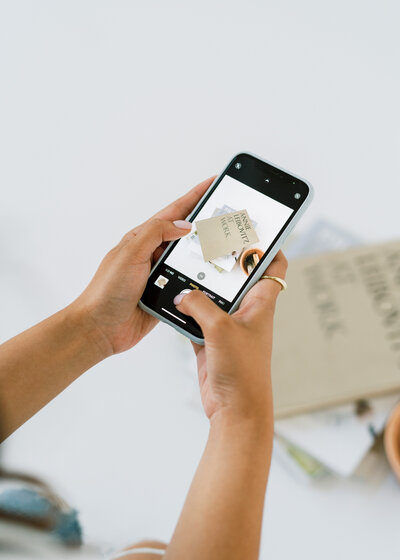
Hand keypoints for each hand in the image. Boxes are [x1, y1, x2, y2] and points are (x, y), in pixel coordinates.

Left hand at [70, 177, 214, 355]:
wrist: (101, 327)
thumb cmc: (107, 290)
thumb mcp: (131, 253)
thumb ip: (156, 234)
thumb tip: (183, 225)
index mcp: (142, 239)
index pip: (174, 212)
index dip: (194, 197)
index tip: (211, 184)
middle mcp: (152, 254)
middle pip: (185, 234)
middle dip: (205, 222)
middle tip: (226, 213)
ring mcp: (159, 275)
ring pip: (189, 259)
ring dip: (204, 253)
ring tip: (225, 241)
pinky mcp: (166, 294)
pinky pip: (187, 282)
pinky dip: (199, 279)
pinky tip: (211, 275)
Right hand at [174, 251, 287, 421]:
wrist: (235, 409)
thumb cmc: (242, 371)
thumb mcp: (220, 329)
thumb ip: (200, 305)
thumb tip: (183, 294)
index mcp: (260, 304)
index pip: (273, 266)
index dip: (268, 245)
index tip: (255, 229)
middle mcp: (246, 312)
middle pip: (238, 278)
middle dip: (225, 261)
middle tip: (209, 242)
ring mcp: (228, 326)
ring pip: (214, 298)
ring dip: (200, 287)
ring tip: (185, 268)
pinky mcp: (211, 341)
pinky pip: (197, 318)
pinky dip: (186, 310)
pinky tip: (173, 301)